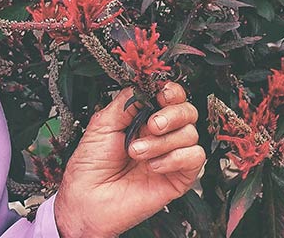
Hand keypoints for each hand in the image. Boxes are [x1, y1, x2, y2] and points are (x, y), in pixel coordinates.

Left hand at [55, 82, 205, 237]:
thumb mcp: (102, 124)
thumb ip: (126, 102)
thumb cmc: (90, 166)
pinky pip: (195, 157)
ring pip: (190, 133)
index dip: (171, 91)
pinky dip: (174, 158)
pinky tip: (153, 166)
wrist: (88, 199)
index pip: (170, 96)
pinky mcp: (179, 177)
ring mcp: (170, 155)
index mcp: (142, 118)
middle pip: (187, 111)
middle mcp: (159, 135)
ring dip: (162, 142)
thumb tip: (145, 84)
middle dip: (172, 114)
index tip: (162, 93)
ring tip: (137, 153)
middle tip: (151, 125)